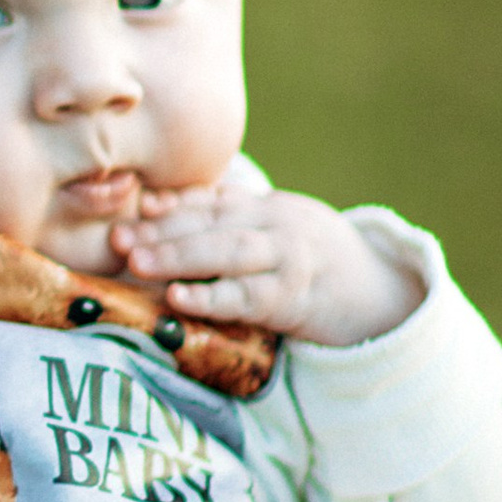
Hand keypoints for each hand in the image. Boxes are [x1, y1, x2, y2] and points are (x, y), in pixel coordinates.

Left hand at [113, 185, 422, 346]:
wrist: (384, 296)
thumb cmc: (314, 263)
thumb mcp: (277, 230)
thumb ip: (228, 219)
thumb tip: (156, 210)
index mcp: (268, 207)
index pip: (212, 201)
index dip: (172, 205)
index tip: (135, 208)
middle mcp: (278, 226)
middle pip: (212, 223)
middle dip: (162, 231)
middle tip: (118, 239)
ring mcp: (289, 261)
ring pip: (227, 253)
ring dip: (178, 256)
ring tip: (137, 262)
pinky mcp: (296, 300)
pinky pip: (248, 298)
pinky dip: (211, 297)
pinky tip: (178, 299)